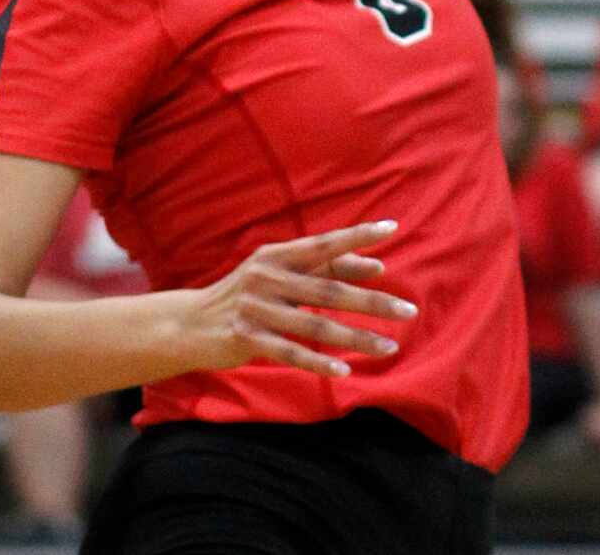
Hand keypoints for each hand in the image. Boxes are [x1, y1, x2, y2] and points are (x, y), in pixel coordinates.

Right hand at [173, 220, 414, 377]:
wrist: (190, 323)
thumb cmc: (246, 297)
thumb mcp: (278, 274)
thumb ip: (322, 269)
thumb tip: (377, 266)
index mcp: (275, 255)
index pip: (323, 244)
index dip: (357, 236)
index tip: (392, 229)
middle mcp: (266, 276)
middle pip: (328, 289)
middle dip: (372, 300)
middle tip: (409, 310)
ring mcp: (256, 308)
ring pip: (315, 325)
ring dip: (356, 337)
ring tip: (390, 347)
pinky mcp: (246, 338)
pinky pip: (290, 352)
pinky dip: (319, 363)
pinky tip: (344, 371)